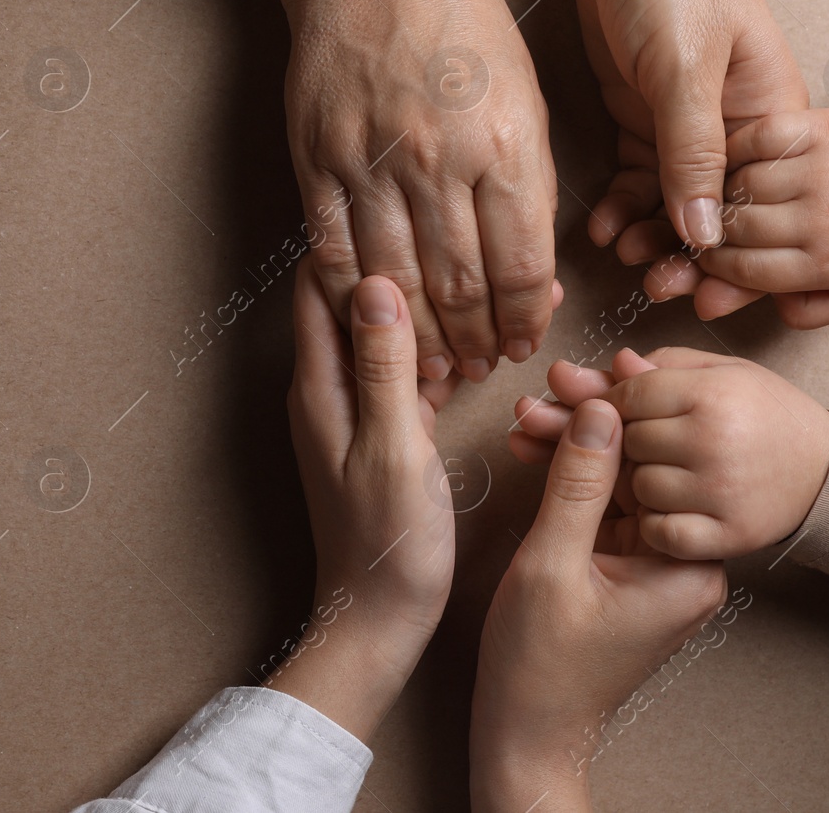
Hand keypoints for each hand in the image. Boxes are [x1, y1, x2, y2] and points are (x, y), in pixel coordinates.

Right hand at [242, 0, 558, 382]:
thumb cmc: (458, 17)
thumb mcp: (525, 89)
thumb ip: (527, 177)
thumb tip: (528, 261)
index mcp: (504, 144)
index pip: (522, 266)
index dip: (525, 318)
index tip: (526, 339)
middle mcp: (440, 164)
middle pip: (462, 287)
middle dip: (478, 341)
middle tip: (483, 366)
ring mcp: (373, 166)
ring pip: (399, 284)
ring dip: (421, 336)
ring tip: (436, 363)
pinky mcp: (319, 163)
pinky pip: (335, 253)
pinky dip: (353, 299)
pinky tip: (373, 321)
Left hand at [271, 255, 463, 740]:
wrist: (378, 618)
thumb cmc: (383, 542)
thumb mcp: (391, 447)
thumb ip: (384, 365)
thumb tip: (376, 279)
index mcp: (319, 385)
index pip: (321, 283)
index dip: (361, 241)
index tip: (411, 210)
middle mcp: (331, 387)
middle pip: (365, 302)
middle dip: (417, 269)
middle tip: (478, 242)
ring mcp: (360, 408)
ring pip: (399, 337)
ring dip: (443, 313)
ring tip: (510, 288)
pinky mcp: (388, 429)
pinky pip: (417, 374)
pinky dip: (451, 356)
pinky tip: (498, 346)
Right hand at [471, 399, 725, 811]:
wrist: (528, 730)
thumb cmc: (540, 664)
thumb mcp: (552, 563)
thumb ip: (577, 485)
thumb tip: (599, 410)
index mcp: (685, 567)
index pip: (653, 466)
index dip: (608, 414)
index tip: (567, 380)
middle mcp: (684, 564)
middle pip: (639, 470)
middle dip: (585, 429)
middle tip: (542, 389)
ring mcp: (657, 569)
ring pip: (618, 486)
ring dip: (572, 451)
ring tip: (528, 414)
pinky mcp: (630, 573)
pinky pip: (606, 512)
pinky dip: (571, 484)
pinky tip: (537, 448)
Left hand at [512, 347, 828, 558]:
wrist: (826, 471)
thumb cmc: (764, 413)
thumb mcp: (720, 372)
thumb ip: (660, 365)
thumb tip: (611, 364)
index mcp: (714, 392)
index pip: (629, 394)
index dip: (617, 402)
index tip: (626, 409)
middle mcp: (716, 441)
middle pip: (628, 441)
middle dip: (634, 441)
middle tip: (662, 443)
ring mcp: (722, 492)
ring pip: (638, 488)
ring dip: (645, 483)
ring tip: (674, 473)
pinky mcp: (728, 535)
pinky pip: (658, 532)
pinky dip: (658, 524)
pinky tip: (678, 507)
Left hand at [575, 0, 806, 261]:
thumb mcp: (687, 65)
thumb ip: (693, 151)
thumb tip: (706, 234)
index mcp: (768, 115)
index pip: (756, 204)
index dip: (732, 254)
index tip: (701, 292)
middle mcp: (730, 126)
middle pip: (713, 210)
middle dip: (684, 252)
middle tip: (651, 285)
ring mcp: (682, 121)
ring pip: (670, 199)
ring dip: (648, 233)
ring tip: (619, 257)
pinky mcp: (641, 111)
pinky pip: (638, 175)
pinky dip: (623, 204)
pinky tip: (601, 228)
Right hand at [645, 108, 828, 326]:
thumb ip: (781, 307)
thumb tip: (706, 306)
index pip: (744, 268)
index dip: (715, 263)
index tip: (709, 255)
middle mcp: (828, 216)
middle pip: (738, 224)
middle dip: (719, 227)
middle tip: (718, 224)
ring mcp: (825, 169)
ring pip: (742, 181)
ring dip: (727, 187)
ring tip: (732, 194)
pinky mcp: (821, 129)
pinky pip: (755, 138)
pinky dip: (737, 147)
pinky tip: (739, 161)